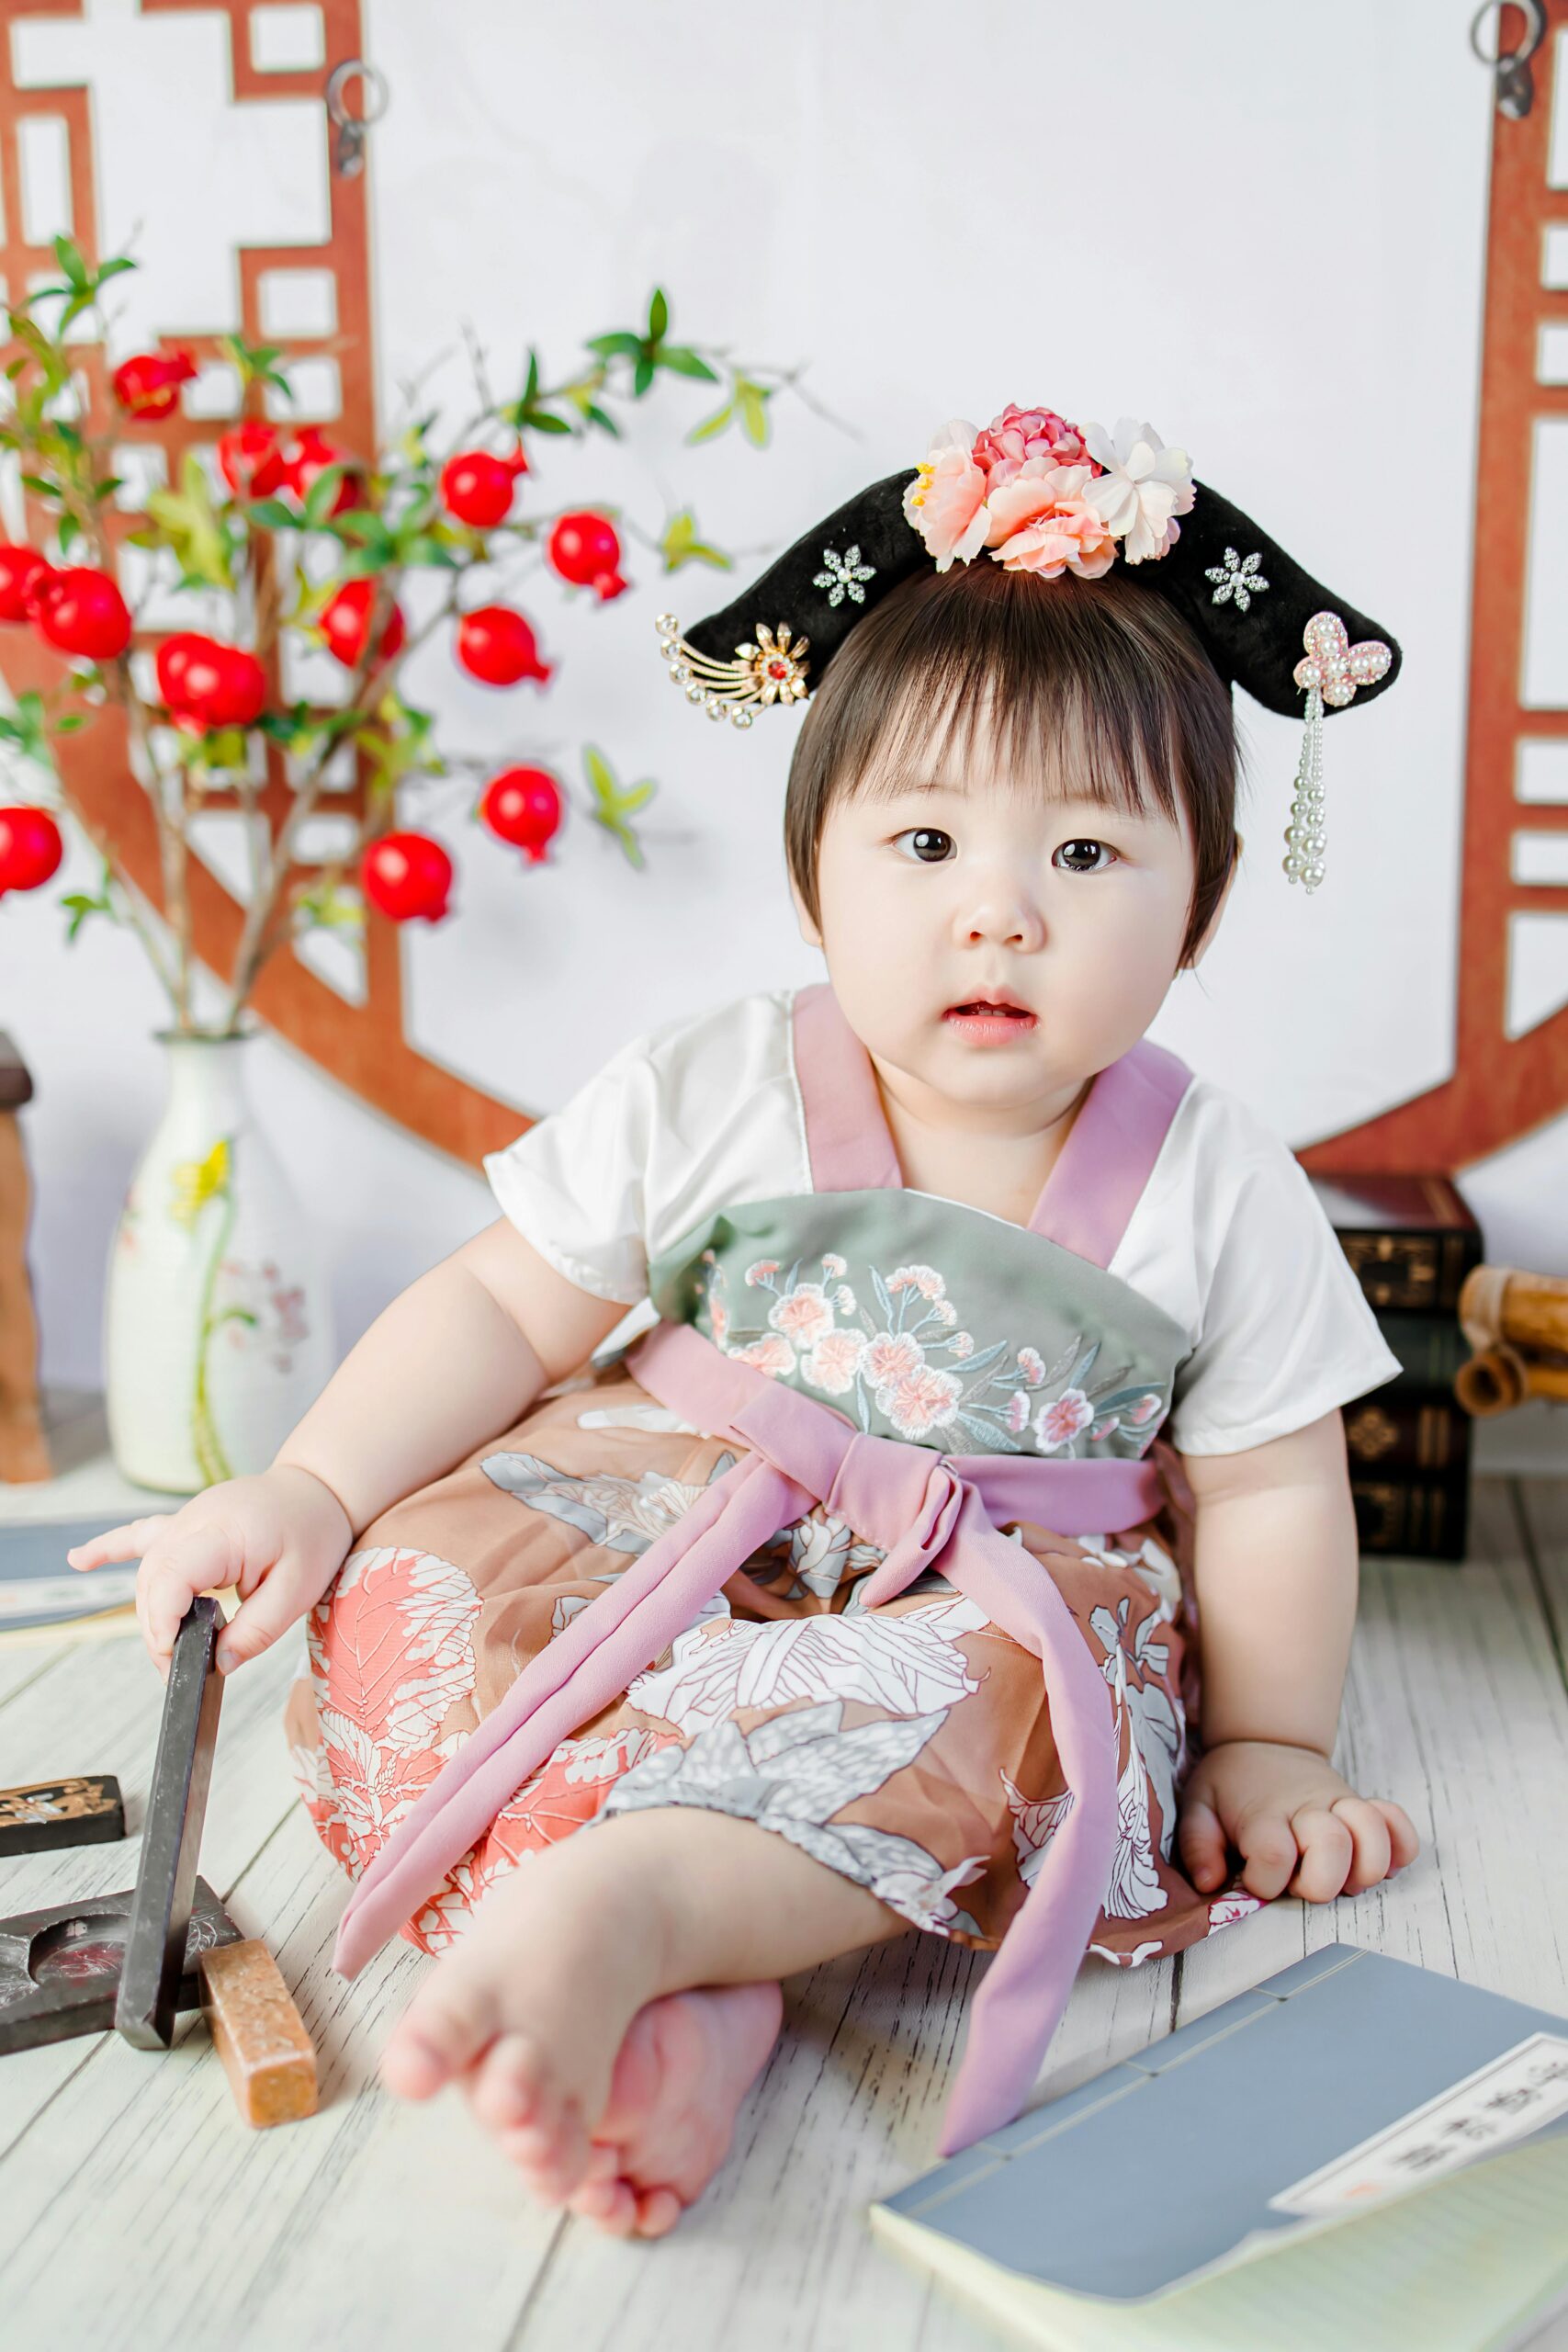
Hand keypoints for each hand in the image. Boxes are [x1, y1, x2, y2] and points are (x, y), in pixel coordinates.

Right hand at [65, 1465, 353, 1678]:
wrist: (319, 1488)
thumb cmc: (313, 1533)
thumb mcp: (299, 1589)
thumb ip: (257, 1629)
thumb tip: (220, 1663)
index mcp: (224, 1533)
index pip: (172, 1577)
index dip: (162, 1621)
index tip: (171, 1657)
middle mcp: (195, 1521)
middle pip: (154, 1582)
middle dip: (157, 1632)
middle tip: (178, 1672)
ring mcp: (186, 1519)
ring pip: (148, 1571)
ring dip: (149, 1612)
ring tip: (165, 1652)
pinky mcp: (185, 1522)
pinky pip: (140, 1534)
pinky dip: (109, 1548)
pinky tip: (78, 1560)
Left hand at [1178, 1739, 1419, 1903]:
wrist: (1264, 1742)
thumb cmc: (1230, 1786)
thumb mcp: (1198, 1807)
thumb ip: (1197, 1845)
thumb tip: (1209, 1882)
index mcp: (1263, 1813)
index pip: (1274, 1854)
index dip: (1266, 1882)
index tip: (1254, 1881)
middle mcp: (1308, 1808)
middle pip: (1333, 1845)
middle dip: (1320, 1882)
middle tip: (1303, 1884)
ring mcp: (1341, 1805)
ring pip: (1373, 1834)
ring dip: (1364, 1868)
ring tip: (1344, 1880)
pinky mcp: (1365, 1807)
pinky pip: (1400, 1826)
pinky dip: (1401, 1848)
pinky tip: (1382, 1863)